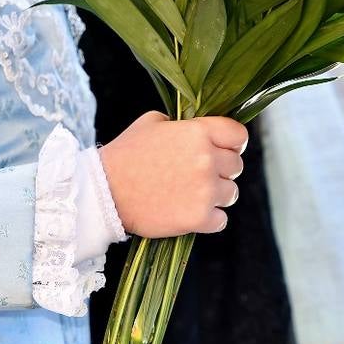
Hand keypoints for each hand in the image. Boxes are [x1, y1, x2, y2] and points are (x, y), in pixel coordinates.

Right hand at [98, 111, 246, 237]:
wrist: (104, 192)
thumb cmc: (125, 154)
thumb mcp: (151, 123)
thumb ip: (181, 124)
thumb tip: (197, 127)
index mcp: (198, 132)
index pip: (239, 135)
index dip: (234, 142)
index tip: (226, 149)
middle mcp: (206, 160)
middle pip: (236, 166)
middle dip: (222, 170)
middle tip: (200, 175)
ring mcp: (205, 190)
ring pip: (231, 193)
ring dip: (216, 195)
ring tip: (192, 194)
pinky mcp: (198, 218)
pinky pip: (221, 220)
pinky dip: (209, 219)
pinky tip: (190, 212)